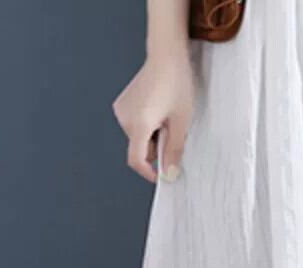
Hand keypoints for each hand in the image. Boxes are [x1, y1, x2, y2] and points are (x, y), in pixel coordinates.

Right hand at [112, 48, 195, 182]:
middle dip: (156, 146)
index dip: (148, 172)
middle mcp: (125, 118)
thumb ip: (174, 150)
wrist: (166, 56)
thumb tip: (170, 172)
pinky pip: (134, 124)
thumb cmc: (176, 83)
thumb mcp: (181, 121)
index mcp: (139, 123)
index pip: (136, 160)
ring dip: (153, 135)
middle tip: (173, 131)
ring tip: (167, 116)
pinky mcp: (122, 104)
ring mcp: (121, 110)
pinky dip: (147, 124)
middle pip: (139, 148)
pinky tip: (158, 109)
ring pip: (138, 137)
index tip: (161, 176)